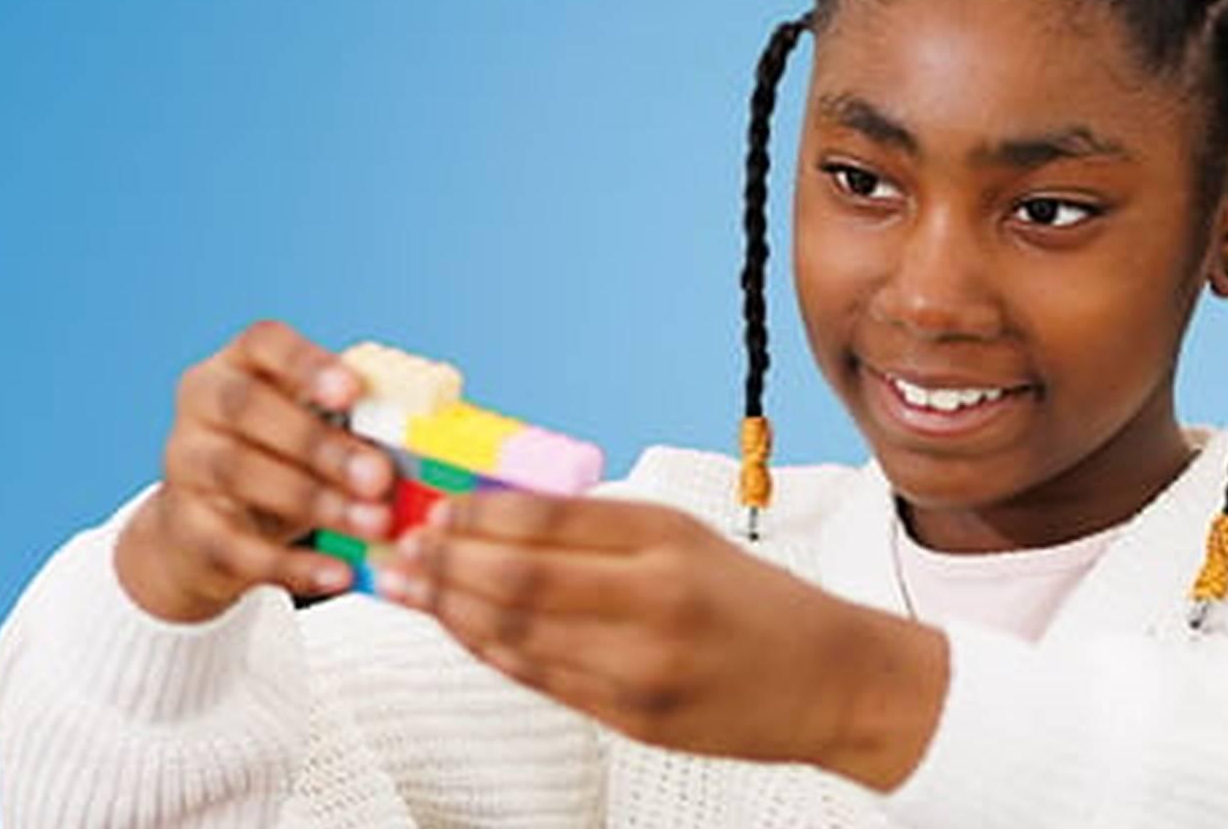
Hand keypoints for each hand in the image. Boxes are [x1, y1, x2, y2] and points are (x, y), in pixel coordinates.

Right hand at [116, 320, 398, 622]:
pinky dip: (292, 565)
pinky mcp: (184, 529)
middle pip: (250, 408)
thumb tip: (425, 435)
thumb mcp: (309, 430)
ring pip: (240, 473)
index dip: (306, 363)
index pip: (263, 342)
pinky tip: (338, 573)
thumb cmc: (279, 463)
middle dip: (320, 444)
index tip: (352, 391)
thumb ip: (353, 421)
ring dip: (315, 500)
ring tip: (374, 524)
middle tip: (379, 477)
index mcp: (237, 365)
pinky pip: (236, 546)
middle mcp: (200, 405)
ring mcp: (183, 465)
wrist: (203, 532)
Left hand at [380, 491, 948, 789]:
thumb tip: (494, 516)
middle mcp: (652, 600)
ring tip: (407, 589)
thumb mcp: (686, 538)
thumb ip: (598, 530)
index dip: (476, 514)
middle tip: (397, 551)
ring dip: (449, 610)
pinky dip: (489, 652)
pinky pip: (539, 680)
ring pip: (516, 635)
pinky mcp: (632, 718)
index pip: (546, 518)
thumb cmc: (754, 603)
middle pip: (517, 578)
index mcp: (666, 539)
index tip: (434, 509)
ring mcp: (640, 667)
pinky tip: (460, 632)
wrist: (830, 679)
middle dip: (444, 564)